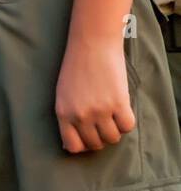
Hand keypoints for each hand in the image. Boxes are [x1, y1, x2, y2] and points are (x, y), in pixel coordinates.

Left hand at [56, 36, 134, 152]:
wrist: (91, 44)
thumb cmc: (76, 67)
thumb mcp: (63, 93)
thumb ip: (67, 116)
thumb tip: (70, 144)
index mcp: (62, 112)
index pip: (73, 146)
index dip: (83, 145)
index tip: (89, 137)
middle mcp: (80, 115)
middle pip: (95, 144)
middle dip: (100, 137)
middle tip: (103, 122)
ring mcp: (99, 110)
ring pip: (113, 138)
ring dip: (115, 130)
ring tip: (112, 114)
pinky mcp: (118, 103)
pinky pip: (127, 127)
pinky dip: (127, 121)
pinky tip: (122, 109)